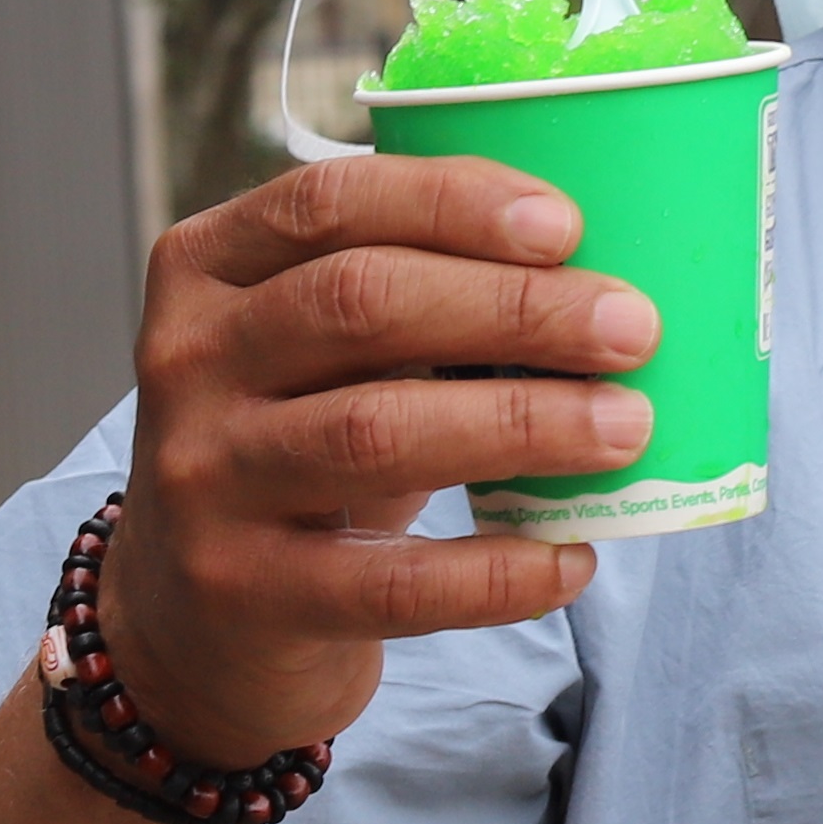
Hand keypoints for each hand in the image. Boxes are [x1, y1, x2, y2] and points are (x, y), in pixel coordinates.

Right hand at [100, 157, 655, 768]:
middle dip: (515, 308)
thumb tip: (599, 282)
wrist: (198, 621)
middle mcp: (190, 362)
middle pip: (360, 305)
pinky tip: (571, 560)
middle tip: (632, 328)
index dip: (451, 202)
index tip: (567, 226)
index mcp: (208, 270)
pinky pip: (391, 580)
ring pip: (374, 431)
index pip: (328, 205)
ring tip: (626, 426)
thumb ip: (416, 300)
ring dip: (522, 423)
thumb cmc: (302, 447)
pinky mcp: (243, 590)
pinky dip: (496, 571)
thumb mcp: (325, 356)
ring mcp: (204, 478)